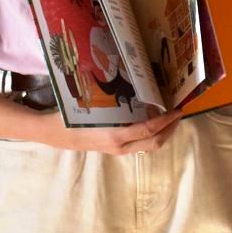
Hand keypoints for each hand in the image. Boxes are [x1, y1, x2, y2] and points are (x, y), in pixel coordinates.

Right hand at [38, 107, 182, 153]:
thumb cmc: (70, 116)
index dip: (165, 121)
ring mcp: (117, 150)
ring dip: (162, 133)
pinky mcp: (114, 149)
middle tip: (178, 113)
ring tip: (169, 117)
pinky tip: (150, 121)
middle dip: (170, 129)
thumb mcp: (91, 105)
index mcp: (115, 136)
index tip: (177, 109)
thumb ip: (110, 98)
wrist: (53, 134)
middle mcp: (119, 146)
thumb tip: (132, 82)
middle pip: (154, 143)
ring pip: (148, 146)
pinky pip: (139, 144)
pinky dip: (150, 134)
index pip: (148, 130)